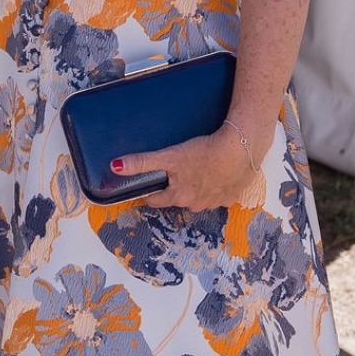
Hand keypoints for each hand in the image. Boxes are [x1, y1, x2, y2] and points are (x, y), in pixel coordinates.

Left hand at [110, 121, 269, 210]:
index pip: (157, 200)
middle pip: (179, 199)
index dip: (151, 192)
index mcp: (180, 197)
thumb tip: (115, 167)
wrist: (240, 150)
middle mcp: (197, 205)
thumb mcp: (169, 156)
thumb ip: (142, 163)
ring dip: (196, 187)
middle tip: (175, 172)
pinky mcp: (233, 195)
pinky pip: (219, 194)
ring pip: (199, 197)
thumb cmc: (204, 153)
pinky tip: (217, 171)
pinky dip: (216, 185)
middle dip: (175, 188)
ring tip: (197, 169)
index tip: (148, 187)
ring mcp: (216, 202)